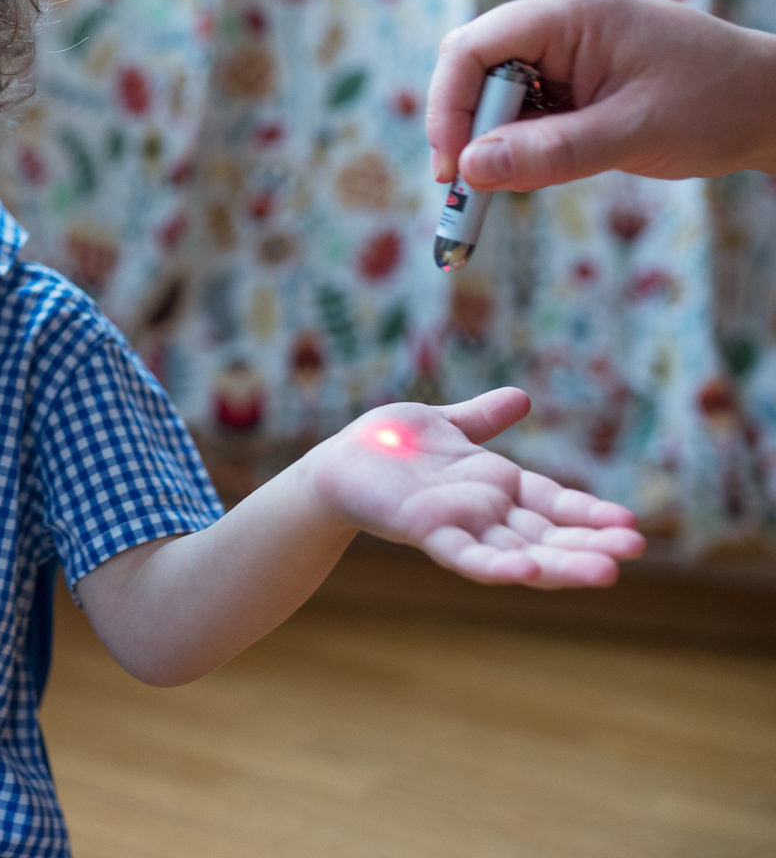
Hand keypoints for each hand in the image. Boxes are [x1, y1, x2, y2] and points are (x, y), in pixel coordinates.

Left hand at [307, 387, 645, 587]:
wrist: (337, 461)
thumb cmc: (388, 445)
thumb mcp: (445, 425)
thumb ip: (483, 419)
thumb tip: (522, 398)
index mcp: (495, 485)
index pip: (554, 503)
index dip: (588, 514)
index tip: (630, 524)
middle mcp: (484, 511)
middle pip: (547, 534)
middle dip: (590, 545)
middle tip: (634, 553)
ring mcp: (458, 525)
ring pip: (518, 552)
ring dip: (559, 565)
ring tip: (604, 574)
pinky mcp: (426, 532)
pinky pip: (466, 555)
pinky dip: (497, 564)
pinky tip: (526, 571)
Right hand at [426, 0, 775, 190]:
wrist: (768, 104)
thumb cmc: (714, 106)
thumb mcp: (630, 135)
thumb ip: (548, 153)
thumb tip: (469, 170)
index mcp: (571, 12)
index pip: (474, 49)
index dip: (450, 108)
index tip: (452, 170)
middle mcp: (558, 17)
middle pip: (474, 68)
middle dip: (466, 129)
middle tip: (469, 189)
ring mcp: (563, 43)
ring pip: (493, 91)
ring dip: (494, 139)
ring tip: (517, 180)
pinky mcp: (569, 71)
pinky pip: (520, 105)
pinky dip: (518, 141)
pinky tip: (540, 164)